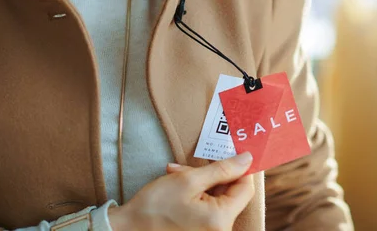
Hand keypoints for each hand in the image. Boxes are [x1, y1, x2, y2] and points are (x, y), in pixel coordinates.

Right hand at [109, 152, 254, 230]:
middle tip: (189, 165)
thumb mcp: (188, 180)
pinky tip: (178, 186)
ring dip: (201, 182)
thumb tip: (247, 159)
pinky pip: (209, 208)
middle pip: (230, 193)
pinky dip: (197, 194)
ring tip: (177, 174)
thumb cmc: (155, 206)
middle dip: (213, 175)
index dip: (240, 168)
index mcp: (221, 219)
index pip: (245, 188)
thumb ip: (222, 169)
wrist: (128, 229)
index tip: (230, 153)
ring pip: (217, 198)